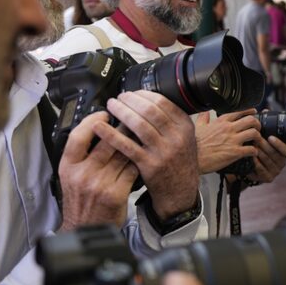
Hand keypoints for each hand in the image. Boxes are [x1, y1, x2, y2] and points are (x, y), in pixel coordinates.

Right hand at [58, 111, 138, 230]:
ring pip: (123, 154)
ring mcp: (100, 183)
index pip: (78, 136)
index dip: (92, 121)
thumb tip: (98, 128)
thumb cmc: (80, 201)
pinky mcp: (116, 193)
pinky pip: (132, 169)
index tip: (104, 114)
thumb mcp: (70, 176)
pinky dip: (139, 162)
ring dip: (134, 144)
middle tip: (132, 119)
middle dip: (122, 128)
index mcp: (68, 166)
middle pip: (107, 141)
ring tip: (141, 135)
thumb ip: (81, 155)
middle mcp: (83, 174)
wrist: (85, 229)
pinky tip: (143, 158)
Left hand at [96, 91, 198, 220]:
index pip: (162, 102)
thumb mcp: (185, 138)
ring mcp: (163, 151)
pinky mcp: (149, 164)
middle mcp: (176, 137)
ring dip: (121, 112)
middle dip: (130, 100)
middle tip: (118, 98)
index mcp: (184, 126)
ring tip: (110, 107)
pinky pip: (127, 146)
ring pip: (139, 124)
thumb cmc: (178, 163)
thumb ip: (172, 121)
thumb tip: (150, 101)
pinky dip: (111, 135)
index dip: (143, 94)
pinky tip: (101, 128)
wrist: (180, 191)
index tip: (132, 93)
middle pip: (149, 110)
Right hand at [195, 110, 260, 173]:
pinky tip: (253, 153)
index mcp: (221, 121)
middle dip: (257, 124)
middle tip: (258, 129)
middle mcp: (228, 128)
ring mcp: (233, 140)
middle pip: (251, 120)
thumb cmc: (194, 144)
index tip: (254, 112)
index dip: (250, 111)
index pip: (240, 111)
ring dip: (258, 137)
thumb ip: (203, 118)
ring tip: (256, 141)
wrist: (192, 158)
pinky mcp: (235, 152)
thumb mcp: (198, 127)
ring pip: (254, 133)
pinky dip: (255, 151)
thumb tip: (205, 113)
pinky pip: (251, 149)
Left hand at [247, 135, 285, 183]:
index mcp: (284, 154)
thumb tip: (262, 127)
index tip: (270, 137)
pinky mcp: (268, 178)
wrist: (254, 168)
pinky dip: (255, 161)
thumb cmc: (261, 152)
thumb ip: (268, 138)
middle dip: (264, 145)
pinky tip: (250, 156)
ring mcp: (276, 172)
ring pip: (267, 160)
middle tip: (255, 138)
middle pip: (274, 154)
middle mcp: (282, 163)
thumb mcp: (267, 144)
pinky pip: (261, 169)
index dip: (279, 144)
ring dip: (259, 151)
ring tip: (251, 145)